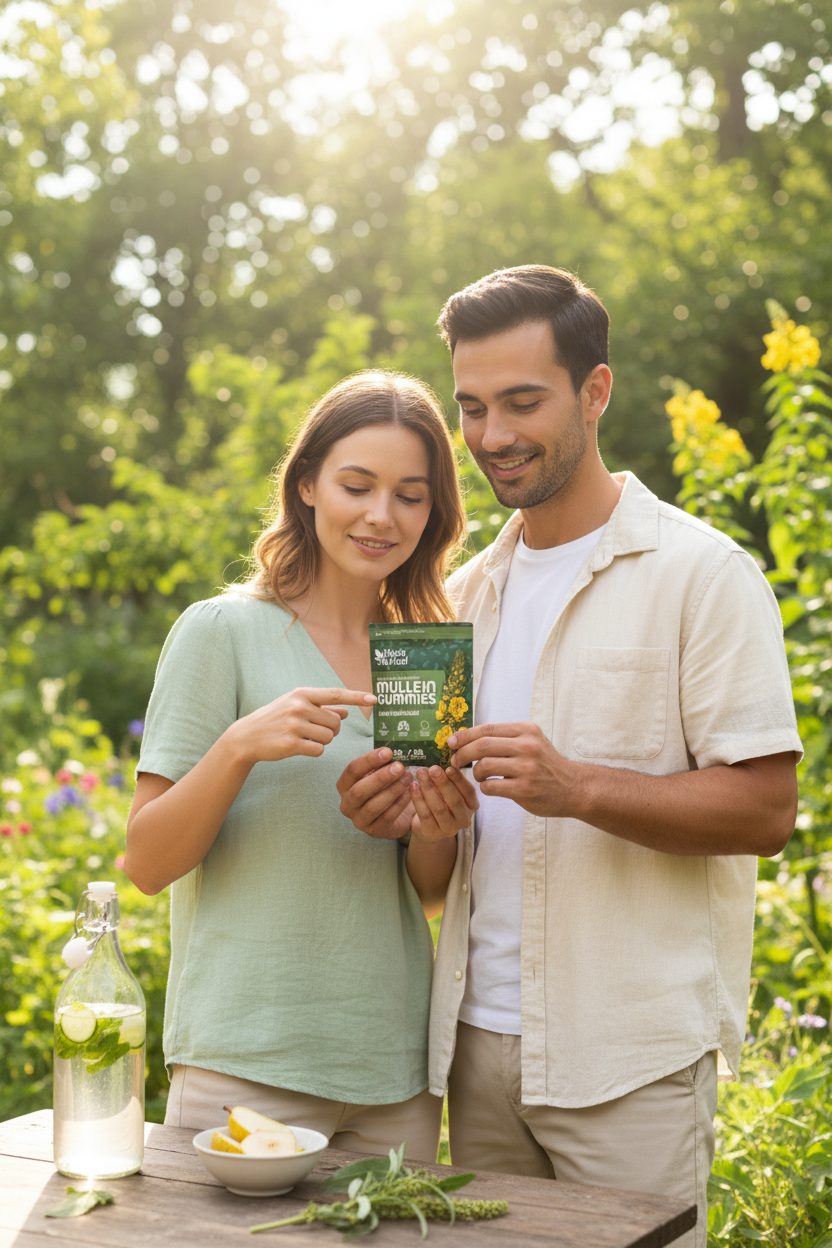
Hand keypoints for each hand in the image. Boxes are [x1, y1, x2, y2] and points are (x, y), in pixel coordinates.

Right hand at [230, 687, 375, 763]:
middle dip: (331, 730)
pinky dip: (314, 751)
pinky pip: (319, 750)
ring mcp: (295, 725)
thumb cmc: (275, 719)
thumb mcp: (295, 706)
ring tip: (305, 738)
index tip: (374, 698)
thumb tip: (345, 712)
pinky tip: (300, 747)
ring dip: (322, 741)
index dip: (357, 697)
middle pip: (335, 722)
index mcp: (302, 694)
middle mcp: (299, 707)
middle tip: (315, 731)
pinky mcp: (291, 744)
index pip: (336, 694)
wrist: (247, 736)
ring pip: (329, 737)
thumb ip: (321, 707)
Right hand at [336, 748, 415, 839]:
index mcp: (344, 786)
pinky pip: (387, 817)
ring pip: (373, 806)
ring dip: (393, 790)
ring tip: (408, 778)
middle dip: (381, 777)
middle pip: (359, 790)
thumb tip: (392, 752)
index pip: (352, 770)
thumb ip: (381, 764)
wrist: (394, 814)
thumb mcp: (378, 774)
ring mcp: (359, 820)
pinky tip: (410, 792)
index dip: (369, 760)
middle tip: (400, 767)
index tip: (388, 752)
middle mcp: (347, 804)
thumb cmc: (383, 788)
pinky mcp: (374, 831)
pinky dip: (399, 803)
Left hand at [409, 765, 478, 842]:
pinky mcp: (433, 833)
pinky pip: (425, 814)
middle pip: (454, 800)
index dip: (459, 779)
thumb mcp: (450, 793)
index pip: (468, 791)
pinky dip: (418, 799)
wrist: (429, 828)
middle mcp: (464, 819)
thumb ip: (449, 781)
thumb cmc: (442, 803)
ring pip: (438, 807)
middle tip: (432, 769)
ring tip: (420, 774)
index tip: (449, 767)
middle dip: (442, 783)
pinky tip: (413, 786)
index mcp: (472, 806)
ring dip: (428, 788)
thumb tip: (440, 766)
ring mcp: (449, 829)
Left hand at [447, 722, 577, 817]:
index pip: (487, 729)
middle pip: (482, 746)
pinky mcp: (524, 789)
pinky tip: (491, 787)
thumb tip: (467, 736)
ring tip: (480, 776)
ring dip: (475, 773)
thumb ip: (506, 737)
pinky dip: (485, 787)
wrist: (573, 788)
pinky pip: (491, 787)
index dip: (464, 735)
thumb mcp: (531, 741)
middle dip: (462, 754)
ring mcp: (526, 768)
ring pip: (484, 766)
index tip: (451, 742)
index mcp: (526, 730)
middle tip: (455, 761)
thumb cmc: (545, 765)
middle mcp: (527, 746)